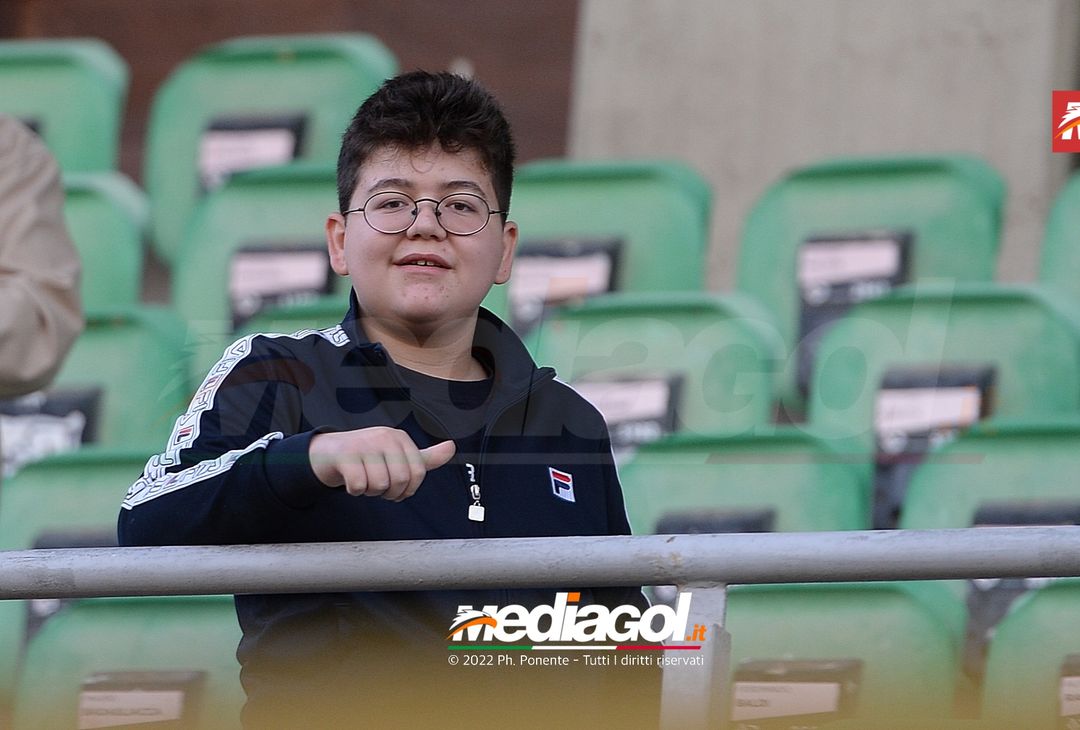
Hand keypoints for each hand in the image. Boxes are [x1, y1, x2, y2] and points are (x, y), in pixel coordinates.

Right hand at [308, 427, 455, 500]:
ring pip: (379, 484)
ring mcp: (364, 444)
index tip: (398, 492)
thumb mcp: (398, 455)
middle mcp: (384, 437)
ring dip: (371, 492)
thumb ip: (425, 457)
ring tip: (365, 482)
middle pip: (400, 480)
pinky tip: (352, 481)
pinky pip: (358, 485)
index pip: (418, 472)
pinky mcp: (345, 455)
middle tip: (379, 489)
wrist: (329, 452)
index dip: (409, 489)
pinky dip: (354, 491)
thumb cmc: (368, 455)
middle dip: (390, 493)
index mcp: (400, 438)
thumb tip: (452, 448)